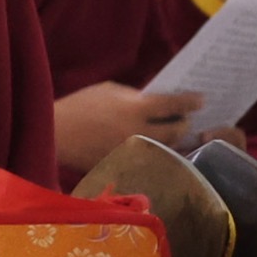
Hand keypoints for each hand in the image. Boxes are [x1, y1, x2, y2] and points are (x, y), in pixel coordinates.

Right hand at [56, 83, 208, 173]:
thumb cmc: (79, 105)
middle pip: (176, 131)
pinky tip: (156, 149)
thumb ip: (135, 96)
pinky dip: (156, 153)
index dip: (191, 101)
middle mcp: (139, 132)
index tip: (201, 100)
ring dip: (175, 141)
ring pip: (166, 149)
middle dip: (185, 124)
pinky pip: (149, 159)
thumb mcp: (109, 90)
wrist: (54, 133)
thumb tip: (156, 103)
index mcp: (136, 108)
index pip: (174, 105)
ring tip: (177, 136)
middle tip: (186, 119)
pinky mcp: (126, 166)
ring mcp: (134, 152)